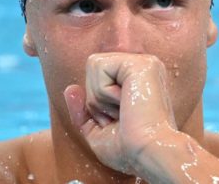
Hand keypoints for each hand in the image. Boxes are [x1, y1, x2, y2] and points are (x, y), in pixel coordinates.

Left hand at [63, 53, 176, 174]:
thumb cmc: (130, 150)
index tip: (119, 121)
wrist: (149, 155)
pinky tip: (125, 102)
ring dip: (99, 96)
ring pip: (94, 65)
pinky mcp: (140, 63)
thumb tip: (70, 89)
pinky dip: (103, 91)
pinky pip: (99, 66)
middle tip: (121, 117)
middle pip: (93, 69)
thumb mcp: (98, 132)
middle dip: (95, 99)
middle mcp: (143, 66)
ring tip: (124, 110)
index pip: (98, 77)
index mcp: (138, 80)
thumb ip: (82, 111)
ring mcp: (143, 63)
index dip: (96, 103)